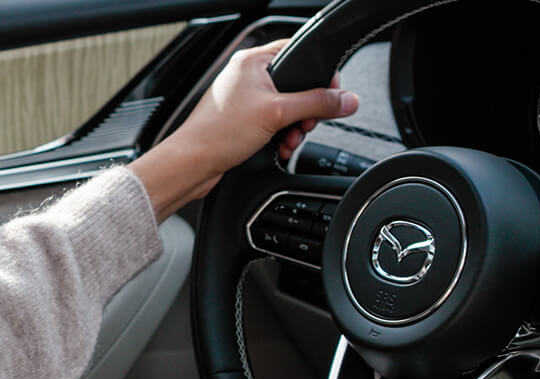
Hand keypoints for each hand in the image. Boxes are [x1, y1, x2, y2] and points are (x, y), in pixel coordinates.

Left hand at [129, 39, 358, 221]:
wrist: (192, 164)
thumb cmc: (218, 133)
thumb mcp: (277, 114)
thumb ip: (316, 104)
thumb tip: (347, 100)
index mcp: (252, 61)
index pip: (298, 52)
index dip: (319, 74)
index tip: (330, 95)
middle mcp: (247, 77)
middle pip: (295, 85)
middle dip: (306, 110)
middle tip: (307, 124)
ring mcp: (244, 100)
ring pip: (285, 108)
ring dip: (294, 127)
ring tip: (290, 140)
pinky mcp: (241, 121)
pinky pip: (272, 123)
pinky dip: (281, 135)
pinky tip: (281, 148)